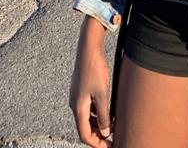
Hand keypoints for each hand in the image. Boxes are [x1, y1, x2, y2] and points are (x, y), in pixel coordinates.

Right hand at [70, 16, 111, 146]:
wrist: (88, 49)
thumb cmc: (94, 69)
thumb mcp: (102, 94)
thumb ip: (103, 115)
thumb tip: (106, 132)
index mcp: (78, 108)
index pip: (84, 135)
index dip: (96, 144)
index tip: (109, 146)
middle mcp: (75, 104)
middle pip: (85, 128)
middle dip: (98, 136)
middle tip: (112, 138)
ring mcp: (77, 96)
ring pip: (87, 118)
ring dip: (98, 125)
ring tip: (112, 126)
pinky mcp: (81, 89)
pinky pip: (88, 108)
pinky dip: (96, 114)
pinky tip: (107, 111)